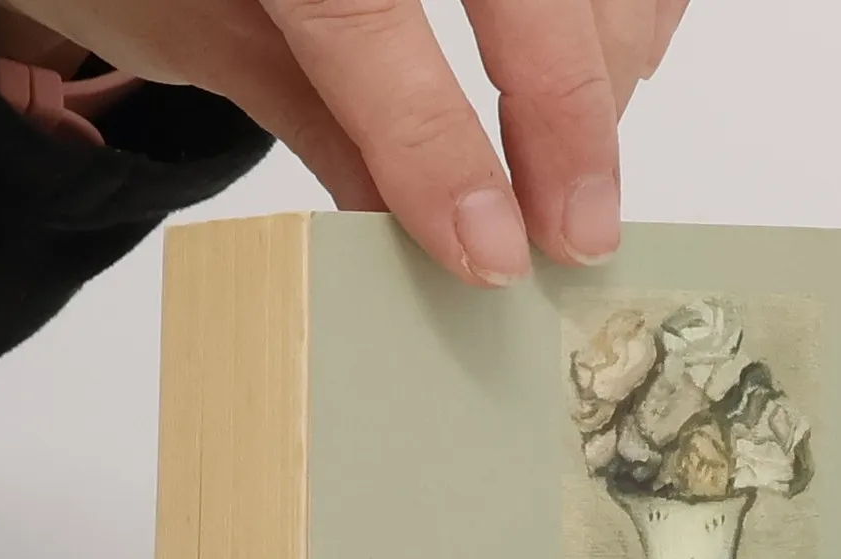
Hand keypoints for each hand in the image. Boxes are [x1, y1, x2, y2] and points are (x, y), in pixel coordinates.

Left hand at [0, 0, 692, 285]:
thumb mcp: (206, 32)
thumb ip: (318, 115)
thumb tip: (418, 233)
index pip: (360, 13)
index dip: (435, 142)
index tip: (492, 252)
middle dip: (569, 112)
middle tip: (577, 235)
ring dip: (609, 64)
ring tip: (582, 165)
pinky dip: (633, 8)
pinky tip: (617, 67)